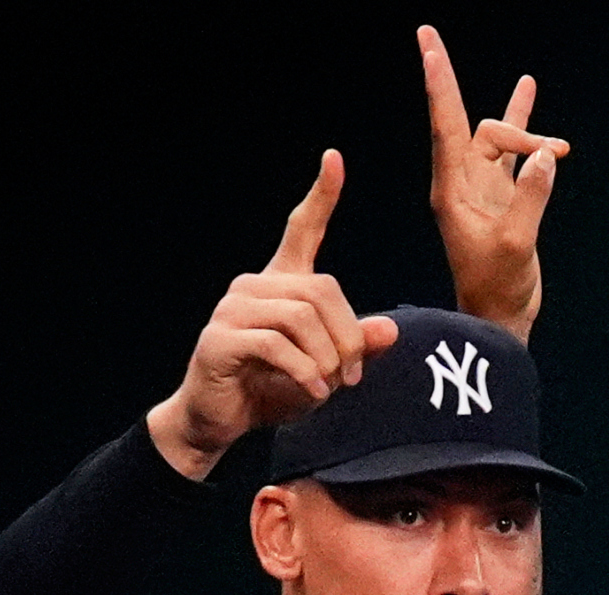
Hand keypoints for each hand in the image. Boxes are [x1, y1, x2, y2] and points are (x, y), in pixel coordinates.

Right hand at [147, 150, 399, 478]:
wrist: (217, 421)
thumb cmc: (270, 392)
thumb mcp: (324, 371)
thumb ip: (354, 348)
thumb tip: (391, 330)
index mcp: (279, 284)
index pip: (301, 230)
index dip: (321, 196)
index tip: (334, 159)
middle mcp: (254, 286)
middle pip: (321, 290)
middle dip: (347, 336)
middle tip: (352, 375)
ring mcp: (233, 309)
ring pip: (301, 317)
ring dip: (326, 358)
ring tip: (329, 386)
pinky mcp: (221, 339)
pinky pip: (276, 345)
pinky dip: (303, 372)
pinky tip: (312, 392)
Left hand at [419, 25, 569, 343]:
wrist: (500, 319)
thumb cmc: (498, 290)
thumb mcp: (515, 246)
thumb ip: (530, 198)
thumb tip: (545, 156)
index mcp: (451, 193)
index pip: (445, 127)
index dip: (439, 85)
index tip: (428, 45)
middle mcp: (461, 184)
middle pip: (482, 131)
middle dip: (517, 129)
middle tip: (554, 150)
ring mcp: (482, 187)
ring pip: (500, 139)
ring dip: (528, 133)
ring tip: (561, 144)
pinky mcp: (502, 195)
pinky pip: (512, 150)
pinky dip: (524, 126)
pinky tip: (527, 91)